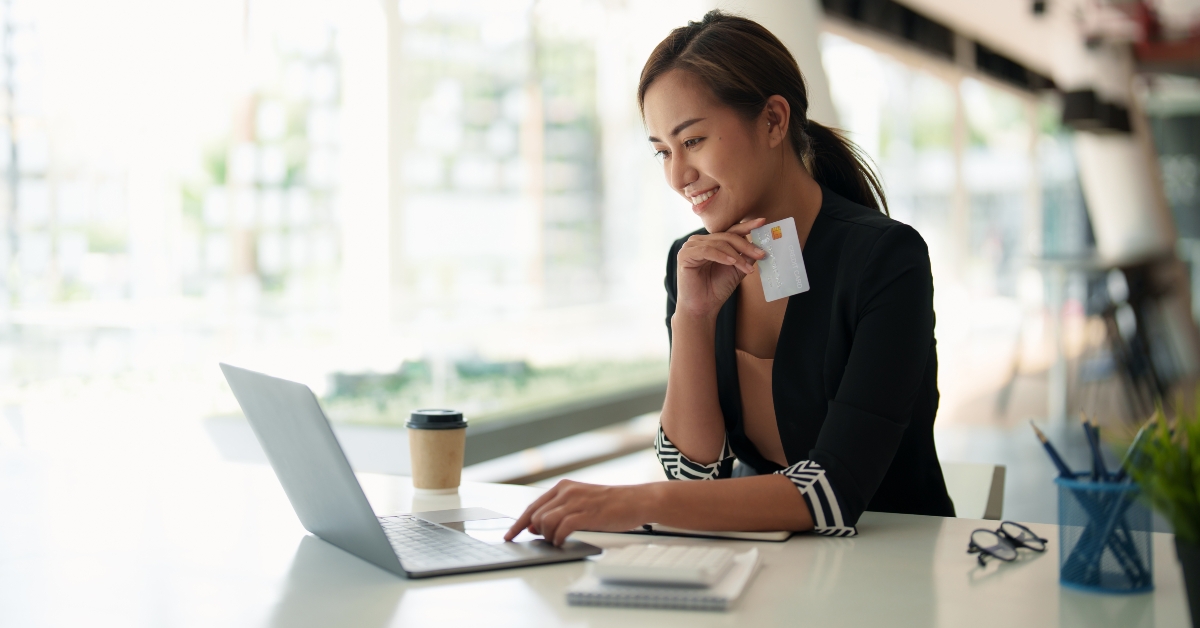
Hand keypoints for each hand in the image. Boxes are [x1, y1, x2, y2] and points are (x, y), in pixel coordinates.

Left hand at [503, 481, 653, 545]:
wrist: (636, 501)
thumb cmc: (610, 504)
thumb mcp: (580, 503)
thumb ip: (557, 512)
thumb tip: (534, 526)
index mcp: (563, 487)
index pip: (533, 506)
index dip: (518, 523)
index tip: (509, 535)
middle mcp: (567, 492)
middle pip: (536, 515)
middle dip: (535, 532)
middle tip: (545, 541)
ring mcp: (576, 502)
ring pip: (545, 522)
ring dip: (548, 536)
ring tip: (557, 541)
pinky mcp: (586, 514)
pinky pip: (561, 528)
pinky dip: (558, 538)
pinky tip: (562, 542)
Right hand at [675, 218, 766, 319]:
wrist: (703, 307)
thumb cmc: (716, 289)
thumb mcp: (736, 269)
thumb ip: (746, 256)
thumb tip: (760, 245)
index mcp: (711, 242)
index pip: (730, 231)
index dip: (747, 226)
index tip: (762, 222)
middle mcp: (700, 241)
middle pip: (727, 236)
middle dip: (746, 246)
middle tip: (761, 254)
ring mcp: (691, 246)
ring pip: (719, 243)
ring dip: (736, 255)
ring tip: (747, 268)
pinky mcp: (685, 254)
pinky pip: (707, 250)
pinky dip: (721, 256)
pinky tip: (732, 262)